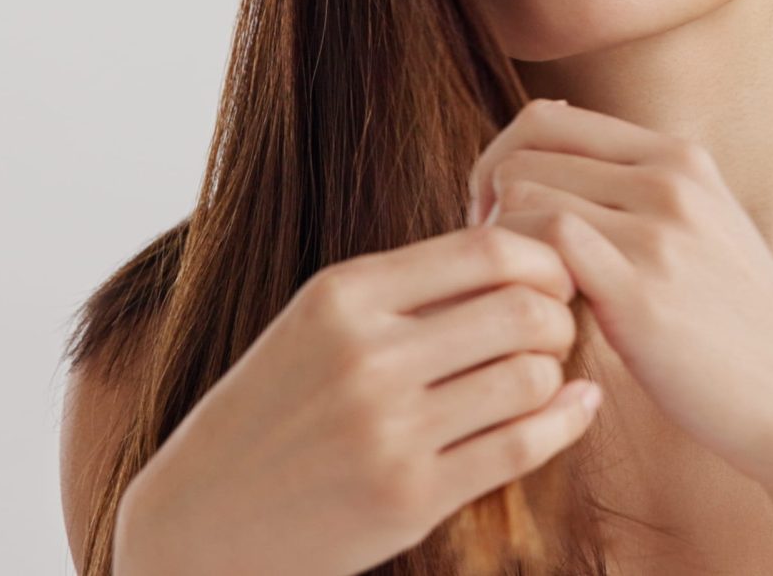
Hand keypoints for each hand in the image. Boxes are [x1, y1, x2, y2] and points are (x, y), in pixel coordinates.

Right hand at [114, 224, 602, 575]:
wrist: (199, 521)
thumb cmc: (273, 415)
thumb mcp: (317, 327)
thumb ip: (406, 291)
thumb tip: (523, 256)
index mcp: (342, 294)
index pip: (488, 250)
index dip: (545, 261)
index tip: (553, 281)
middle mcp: (366, 355)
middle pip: (524, 310)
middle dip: (563, 317)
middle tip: (560, 332)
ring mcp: (388, 430)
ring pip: (531, 378)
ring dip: (557, 375)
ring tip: (547, 379)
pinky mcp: (408, 498)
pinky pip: (521, 446)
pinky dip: (564, 424)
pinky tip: (572, 412)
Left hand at [466, 99, 772, 491]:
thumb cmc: (734, 324)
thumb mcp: (703, 226)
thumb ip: (637, 186)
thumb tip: (548, 135)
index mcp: (680, 156)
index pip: (547, 116)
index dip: (501, 162)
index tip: (497, 217)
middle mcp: (671, 179)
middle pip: (524, 152)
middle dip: (485, 203)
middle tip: (494, 262)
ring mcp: (658, 232)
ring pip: (523, 195)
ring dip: (500, 245)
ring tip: (517, 292)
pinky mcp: (641, 293)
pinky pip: (543, 249)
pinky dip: (520, 278)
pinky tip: (539, 318)